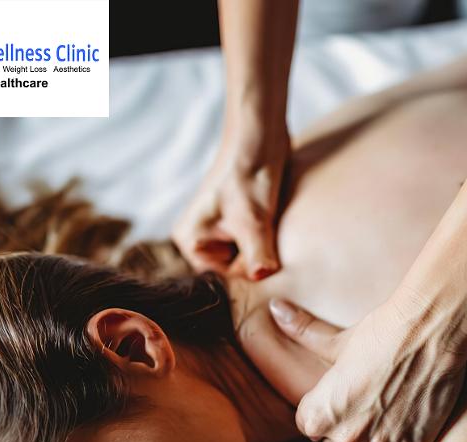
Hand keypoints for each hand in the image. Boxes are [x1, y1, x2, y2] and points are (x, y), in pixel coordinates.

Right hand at [172, 126, 289, 279]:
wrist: (261, 137)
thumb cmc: (248, 174)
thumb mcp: (253, 221)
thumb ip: (257, 256)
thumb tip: (261, 278)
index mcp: (191, 242)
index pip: (223, 279)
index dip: (248, 274)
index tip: (268, 262)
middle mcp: (201, 239)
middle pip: (236, 270)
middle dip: (256, 260)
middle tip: (272, 242)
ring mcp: (220, 230)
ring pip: (249, 257)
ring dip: (264, 249)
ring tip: (272, 228)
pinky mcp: (239, 221)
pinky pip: (255, 243)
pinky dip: (268, 238)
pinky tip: (274, 223)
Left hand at [268, 292, 466, 441]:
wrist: (430, 331)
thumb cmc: (383, 331)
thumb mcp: (338, 340)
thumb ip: (302, 332)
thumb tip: (273, 307)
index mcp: (320, 412)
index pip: (308, 427)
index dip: (324, 410)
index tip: (341, 396)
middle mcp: (345, 436)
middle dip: (343, 429)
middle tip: (364, 405)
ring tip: (378, 423)